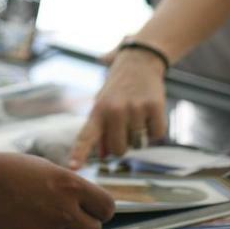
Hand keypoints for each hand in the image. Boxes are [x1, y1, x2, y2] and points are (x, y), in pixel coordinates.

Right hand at [0, 152, 114, 228]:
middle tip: (67, 220)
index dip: (100, 211)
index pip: (107, 208)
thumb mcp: (48, 168)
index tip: (92, 211)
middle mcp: (64, 209)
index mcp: (71, 184)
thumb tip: (89, 206)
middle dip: (83, 227)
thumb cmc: (11, 171)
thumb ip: (71, 188)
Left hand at [67, 50, 167, 168]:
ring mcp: (135, 108)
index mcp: (98, 110)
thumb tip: (104, 155)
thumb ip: (101, 130)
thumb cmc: (118, 88)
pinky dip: (155, 129)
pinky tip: (150, 112)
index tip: (72, 167)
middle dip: (122, 145)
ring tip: (137, 115)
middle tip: (125, 126)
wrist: (139, 61)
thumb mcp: (103, 104)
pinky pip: (157, 135)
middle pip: (119, 150)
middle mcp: (114, 109)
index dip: (79, 153)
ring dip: (140, 136)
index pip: (86, 136)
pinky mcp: (154, 106)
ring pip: (139, 144)